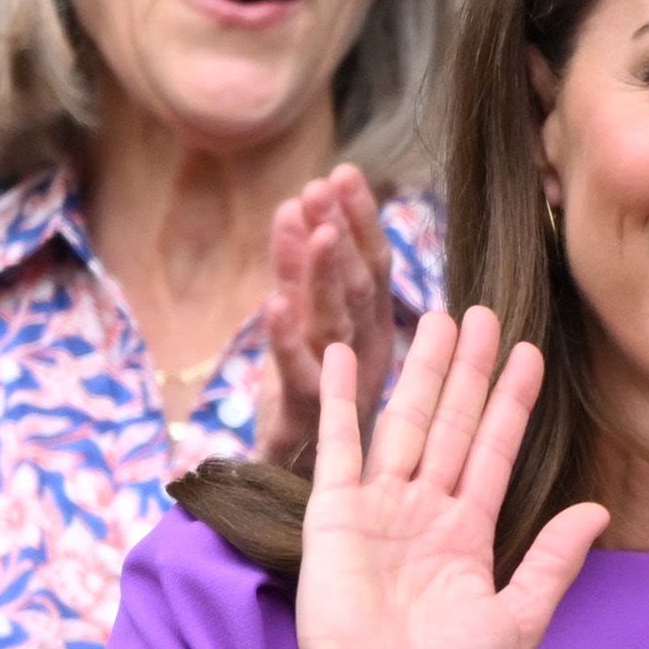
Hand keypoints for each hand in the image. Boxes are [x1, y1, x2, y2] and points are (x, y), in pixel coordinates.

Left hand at [257, 165, 397, 472]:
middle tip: (328, 185)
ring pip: (336, 324)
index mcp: (372, 329)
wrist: (291, 476)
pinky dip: (285, 341)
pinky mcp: (306, 416)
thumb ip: (296, 271)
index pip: (375, 264)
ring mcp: (340, 386)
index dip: (361, 218)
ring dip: (325, 276)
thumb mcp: (303, 324)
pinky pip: (297, 376)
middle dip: (345, 233)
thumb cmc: (305, 394)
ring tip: (315, 229)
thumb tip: (294, 203)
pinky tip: (273, 304)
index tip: (345, 172)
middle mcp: (365, 354)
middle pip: (362, 286)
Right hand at [265, 308, 608, 648]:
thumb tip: (597, 510)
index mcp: (466, 533)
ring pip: (404, 420)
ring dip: (419, 369)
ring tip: (435, 316)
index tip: (530, 354)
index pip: (494, 450)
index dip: (512, 402)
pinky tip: (343, 353)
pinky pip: (339, 443)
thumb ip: (553, 560)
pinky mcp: (333, 511)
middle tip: (482, 312)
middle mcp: (423, 509)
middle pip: (451, 421)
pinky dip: (340, 397)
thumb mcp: (518, 619)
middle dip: (469, 368)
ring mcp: (377, 505)